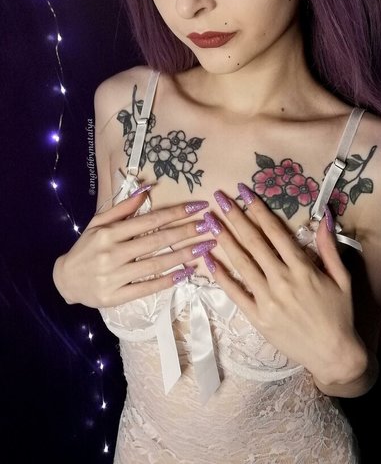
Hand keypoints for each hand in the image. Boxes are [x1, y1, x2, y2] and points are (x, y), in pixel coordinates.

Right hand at [52, 188, 213, 307]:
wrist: (65, 281)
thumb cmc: (86, 248)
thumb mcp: (98, 223)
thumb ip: (123, 208)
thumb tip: (147, 189)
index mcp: (109, 233)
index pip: (149, 220)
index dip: (176, 212)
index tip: (198, 207)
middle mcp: (112, 253)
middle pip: (157, 240)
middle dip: (186, 232)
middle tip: (209, 227)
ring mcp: (114, 276)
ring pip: (156, 264)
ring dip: (183, 256)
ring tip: (205, 248)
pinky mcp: (116, 296)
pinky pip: (147, 288)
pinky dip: (168, 281)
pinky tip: (186, 274)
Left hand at [204, 184, 367, 386]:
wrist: (334, 354)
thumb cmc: (340, 313)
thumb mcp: (342, 277)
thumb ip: (329, 247)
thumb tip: (325, 216)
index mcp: (303, 268)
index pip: (275, 231)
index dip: (258, 209)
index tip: (244, 192)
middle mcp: (282, 280)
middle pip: (254, 242)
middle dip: (235, 217)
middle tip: (219, 198)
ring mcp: (267, 299)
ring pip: (241, 263)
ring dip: (224, 239)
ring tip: (209, 220)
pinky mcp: (257, 317)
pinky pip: (235, 293)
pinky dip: (221, 276)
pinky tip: (209, 259)